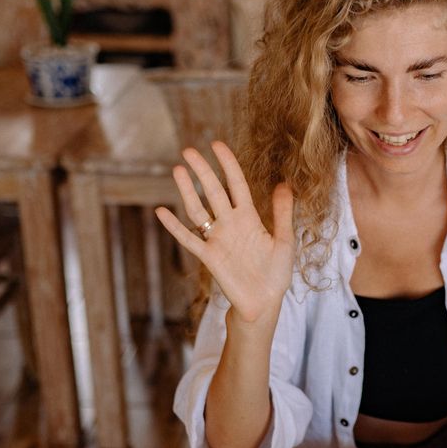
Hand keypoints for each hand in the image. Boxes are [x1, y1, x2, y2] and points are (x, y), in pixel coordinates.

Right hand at [155, 141, 294, 324]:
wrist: (264, 303)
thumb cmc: (276, 274)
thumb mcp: (284, 241)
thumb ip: (282, 214)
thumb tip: (284, 184)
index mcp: (249, 218)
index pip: (236, 184)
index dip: (227, 164)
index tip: (217, 144)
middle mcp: (230, 224)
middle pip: (213, 191)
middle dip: (202, 171)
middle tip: (189, 150)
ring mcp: (218, 239)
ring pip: (198, 210)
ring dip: (188, 191)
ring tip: (176, 169)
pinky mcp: (209, 257)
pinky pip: (189, 239)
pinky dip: (174, 227)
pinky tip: (162, 212)